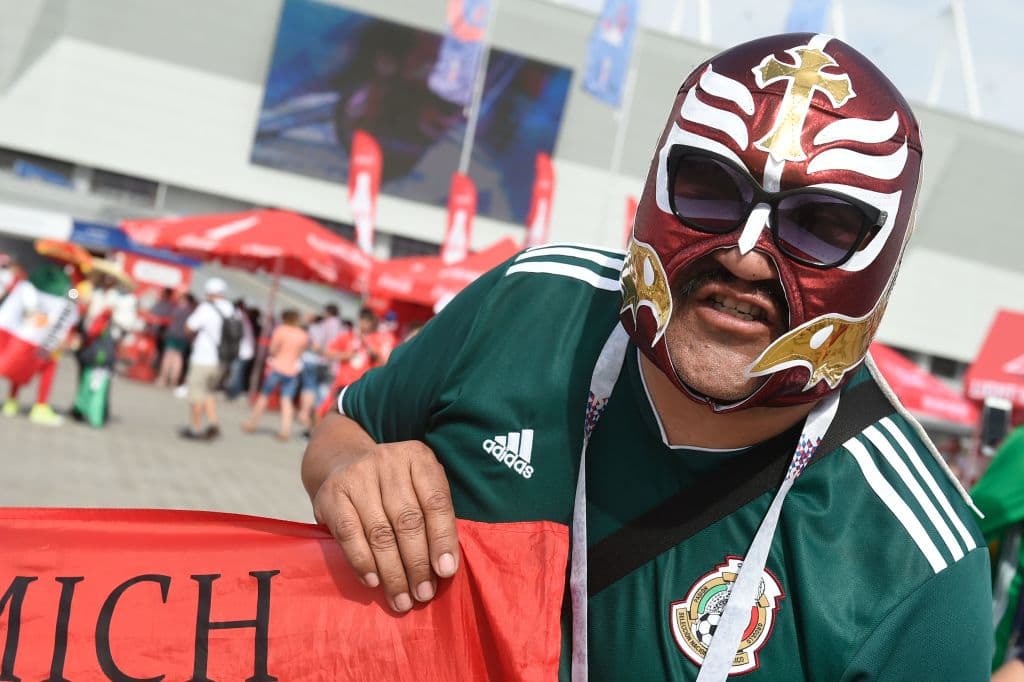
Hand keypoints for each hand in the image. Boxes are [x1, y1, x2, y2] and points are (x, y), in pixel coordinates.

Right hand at [311, 440, 459, 613]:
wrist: (342, 463)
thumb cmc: (392, 486)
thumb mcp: (418, 488)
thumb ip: (433, 519)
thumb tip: (444, 568)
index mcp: (417, 458)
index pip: (436, 501)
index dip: (442, 539)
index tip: (446, 572)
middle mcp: (388, 461)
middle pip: (408, 520)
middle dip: (417, 563)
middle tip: (423, 594)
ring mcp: (358, 475)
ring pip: (380, 532)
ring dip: (393, 572)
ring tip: (401, 599)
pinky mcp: (331, 494)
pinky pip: (350, 535)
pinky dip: (363, 563)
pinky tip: (374, 582)